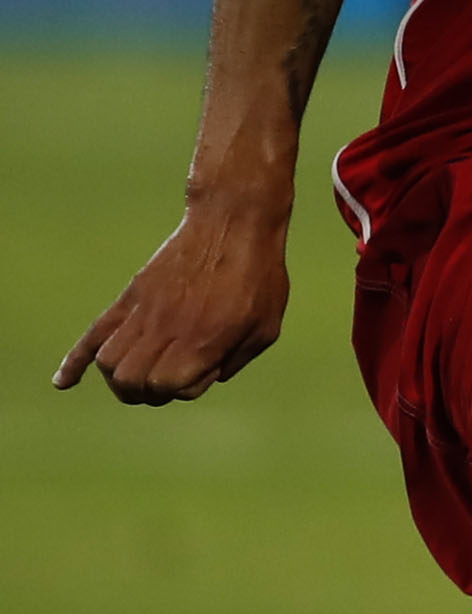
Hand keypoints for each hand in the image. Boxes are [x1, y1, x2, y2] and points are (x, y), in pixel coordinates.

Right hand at [56, 202, 292, 402]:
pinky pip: (93, 334)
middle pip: (133, 382)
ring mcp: (144, 312)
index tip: (208, 367)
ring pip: (110, 363)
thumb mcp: (266, 324)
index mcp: (204, 338)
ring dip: (121, 378)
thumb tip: (206, 380)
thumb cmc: (260, 274)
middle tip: (171, 377)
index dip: (189, 387)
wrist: (232, 222)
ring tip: (142, 372)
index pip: (172, 388)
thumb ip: (236, 359)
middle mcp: (168, 329)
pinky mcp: (131, 298)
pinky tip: (64, 383)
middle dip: (150, 392)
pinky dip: (74, 361)